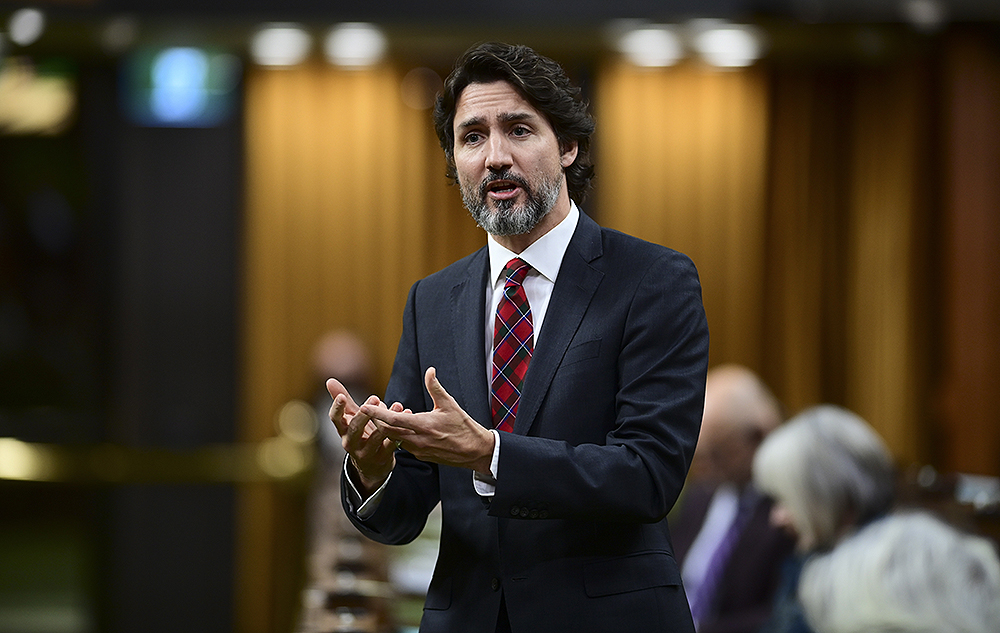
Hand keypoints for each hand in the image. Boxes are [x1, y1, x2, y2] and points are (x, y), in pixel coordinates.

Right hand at [326, 378, 401, 493]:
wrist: (372, 467)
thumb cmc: (361, 436)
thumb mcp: (352, 419)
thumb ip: (345, 401)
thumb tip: (330, 380)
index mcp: (343, 431)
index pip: (335, 419)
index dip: (337, 408)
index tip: (342, 397)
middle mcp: (351, 443)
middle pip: (355, 428)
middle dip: (364, 414)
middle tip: (374, 399)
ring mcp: (366, 453)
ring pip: (377, 436)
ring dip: (388, 420)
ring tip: (397, 406)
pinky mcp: (382, 458)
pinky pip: (392, 444)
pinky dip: (400, 430)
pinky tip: (408, 416)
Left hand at [360, 367, 494, 474]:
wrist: (475, 451)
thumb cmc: (464, 426)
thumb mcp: (450, 404)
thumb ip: (435, 387)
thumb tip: (430, 370)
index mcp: (423, 425)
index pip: (392, 419)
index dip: (376, 413)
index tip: (364, 406)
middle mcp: (417, 440)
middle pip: (387, 431)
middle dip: (377, 420)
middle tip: (374, 408)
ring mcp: (418, 450)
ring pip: (394, 439)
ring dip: (388, 427)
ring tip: (388, 414)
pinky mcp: (421, 456)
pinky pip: (403, 445)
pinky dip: (398, 435)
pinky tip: (402, 426)